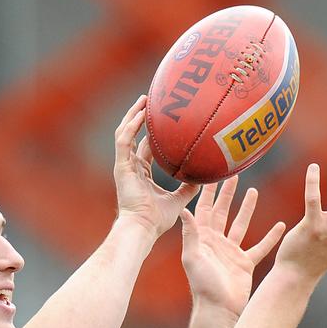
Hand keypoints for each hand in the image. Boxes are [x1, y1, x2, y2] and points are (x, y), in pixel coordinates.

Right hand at [113, 95, 199, 237]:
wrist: (144, 228)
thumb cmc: (158, 220)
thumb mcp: (179, 200)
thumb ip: (189, 188)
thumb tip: (204, 176)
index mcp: (142, 174)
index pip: (145, 147)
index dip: (152, 132)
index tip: (162, 118)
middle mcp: (131, 167)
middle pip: (133, 135)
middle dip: (140, 116)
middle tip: (151, 99)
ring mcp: (124, 166)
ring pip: (125, 133)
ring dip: (133, 115)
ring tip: (144, 99)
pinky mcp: (121, 167)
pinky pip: (124, 141)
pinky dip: (131, 127)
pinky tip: (140, 114)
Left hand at [180, 176, 284, 316]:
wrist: (218, 309)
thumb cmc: (203, 286)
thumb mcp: (193, 257)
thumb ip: (191, 234)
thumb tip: (184, 211)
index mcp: (203, 239)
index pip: (205, 209)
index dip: (208, 192)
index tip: (211, 173)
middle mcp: (217, 243)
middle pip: (223, 212)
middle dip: (228, 194)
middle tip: (234, 174)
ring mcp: (231, 252)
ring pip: (241, 224)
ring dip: (247, 209)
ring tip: (254, 191)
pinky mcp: (245, 263)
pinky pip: (260, 246)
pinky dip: (270, 237)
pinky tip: (280, 225)